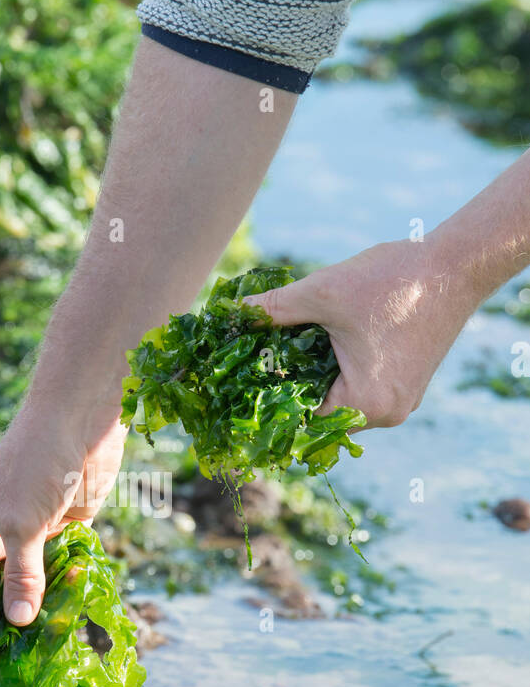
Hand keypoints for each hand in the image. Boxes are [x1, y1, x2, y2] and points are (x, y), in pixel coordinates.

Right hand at [0, 406, 125, 622]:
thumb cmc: (35, 463)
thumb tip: (16, 622)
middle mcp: (0, 533)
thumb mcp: (20, 524)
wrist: (79, 418)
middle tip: (28, 651)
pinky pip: (66, 565)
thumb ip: (20, 575)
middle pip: (3, 587)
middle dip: (16, 613)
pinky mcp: (68, 528)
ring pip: (37, 579)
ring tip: (55, 633)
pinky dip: (71, 580)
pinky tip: (77, 602)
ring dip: (47, 600)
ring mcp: (35, 531)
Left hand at [243, 238, 477, 428]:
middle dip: (292, 388)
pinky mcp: (407, 387)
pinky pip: (362, 392)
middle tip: (261, 360)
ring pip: (341, 403)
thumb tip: (231, 312)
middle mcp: (386, 415)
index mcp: (365, 404)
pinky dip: (340, 374)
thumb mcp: (322, 293)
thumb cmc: (391, 280)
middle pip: (321, 415)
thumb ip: (273, 309)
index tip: (245, 382)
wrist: (455, 266)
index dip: (272, 401)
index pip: (302, 420)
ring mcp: (400, 403)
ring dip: (316, 379)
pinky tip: (322, 346)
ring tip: (291, 349)